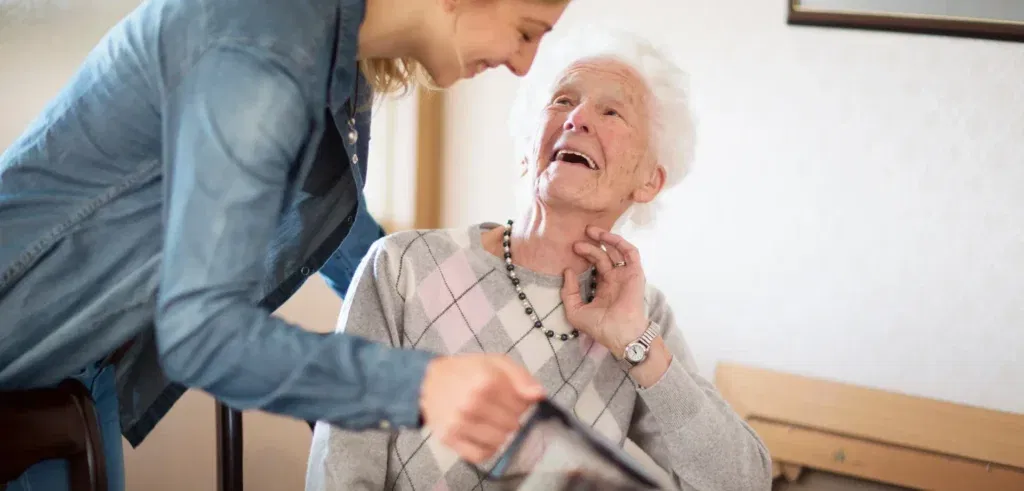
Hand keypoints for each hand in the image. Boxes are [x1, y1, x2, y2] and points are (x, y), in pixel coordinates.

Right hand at [420, 353, 544, 463]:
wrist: (429, 381)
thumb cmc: (467, 371)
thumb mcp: (496, 362)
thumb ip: (521, 377)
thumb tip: (539, 395)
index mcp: (486, 381)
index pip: (523, 406)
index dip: (522, 403)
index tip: (512, 398)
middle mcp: (471, 403)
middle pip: (513, 424)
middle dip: (511, 417)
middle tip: (499, 409)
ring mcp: (459, 422)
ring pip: (499, 441)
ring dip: (500, 433)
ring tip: (491, 421)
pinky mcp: (450, 438)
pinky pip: (480, 455)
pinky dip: (488, 449)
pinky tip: (485, 437)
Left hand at [560, 226, 648, 355]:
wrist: (620, 334)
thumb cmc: (600, 327)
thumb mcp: (575, 311)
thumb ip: (568, 292)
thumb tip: (567, 270)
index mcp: (603, 288)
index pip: (594, 266)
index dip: (584, 256)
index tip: (571, 251)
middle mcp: (615, 279)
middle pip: (602, 256)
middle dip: (590, 246)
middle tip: (576, 242)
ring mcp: (625, 275)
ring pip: (616, 250)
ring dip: (605, 239)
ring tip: (590, 231)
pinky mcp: (635, 273)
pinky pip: (630, 253)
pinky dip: (620, 243)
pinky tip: (606, 237)